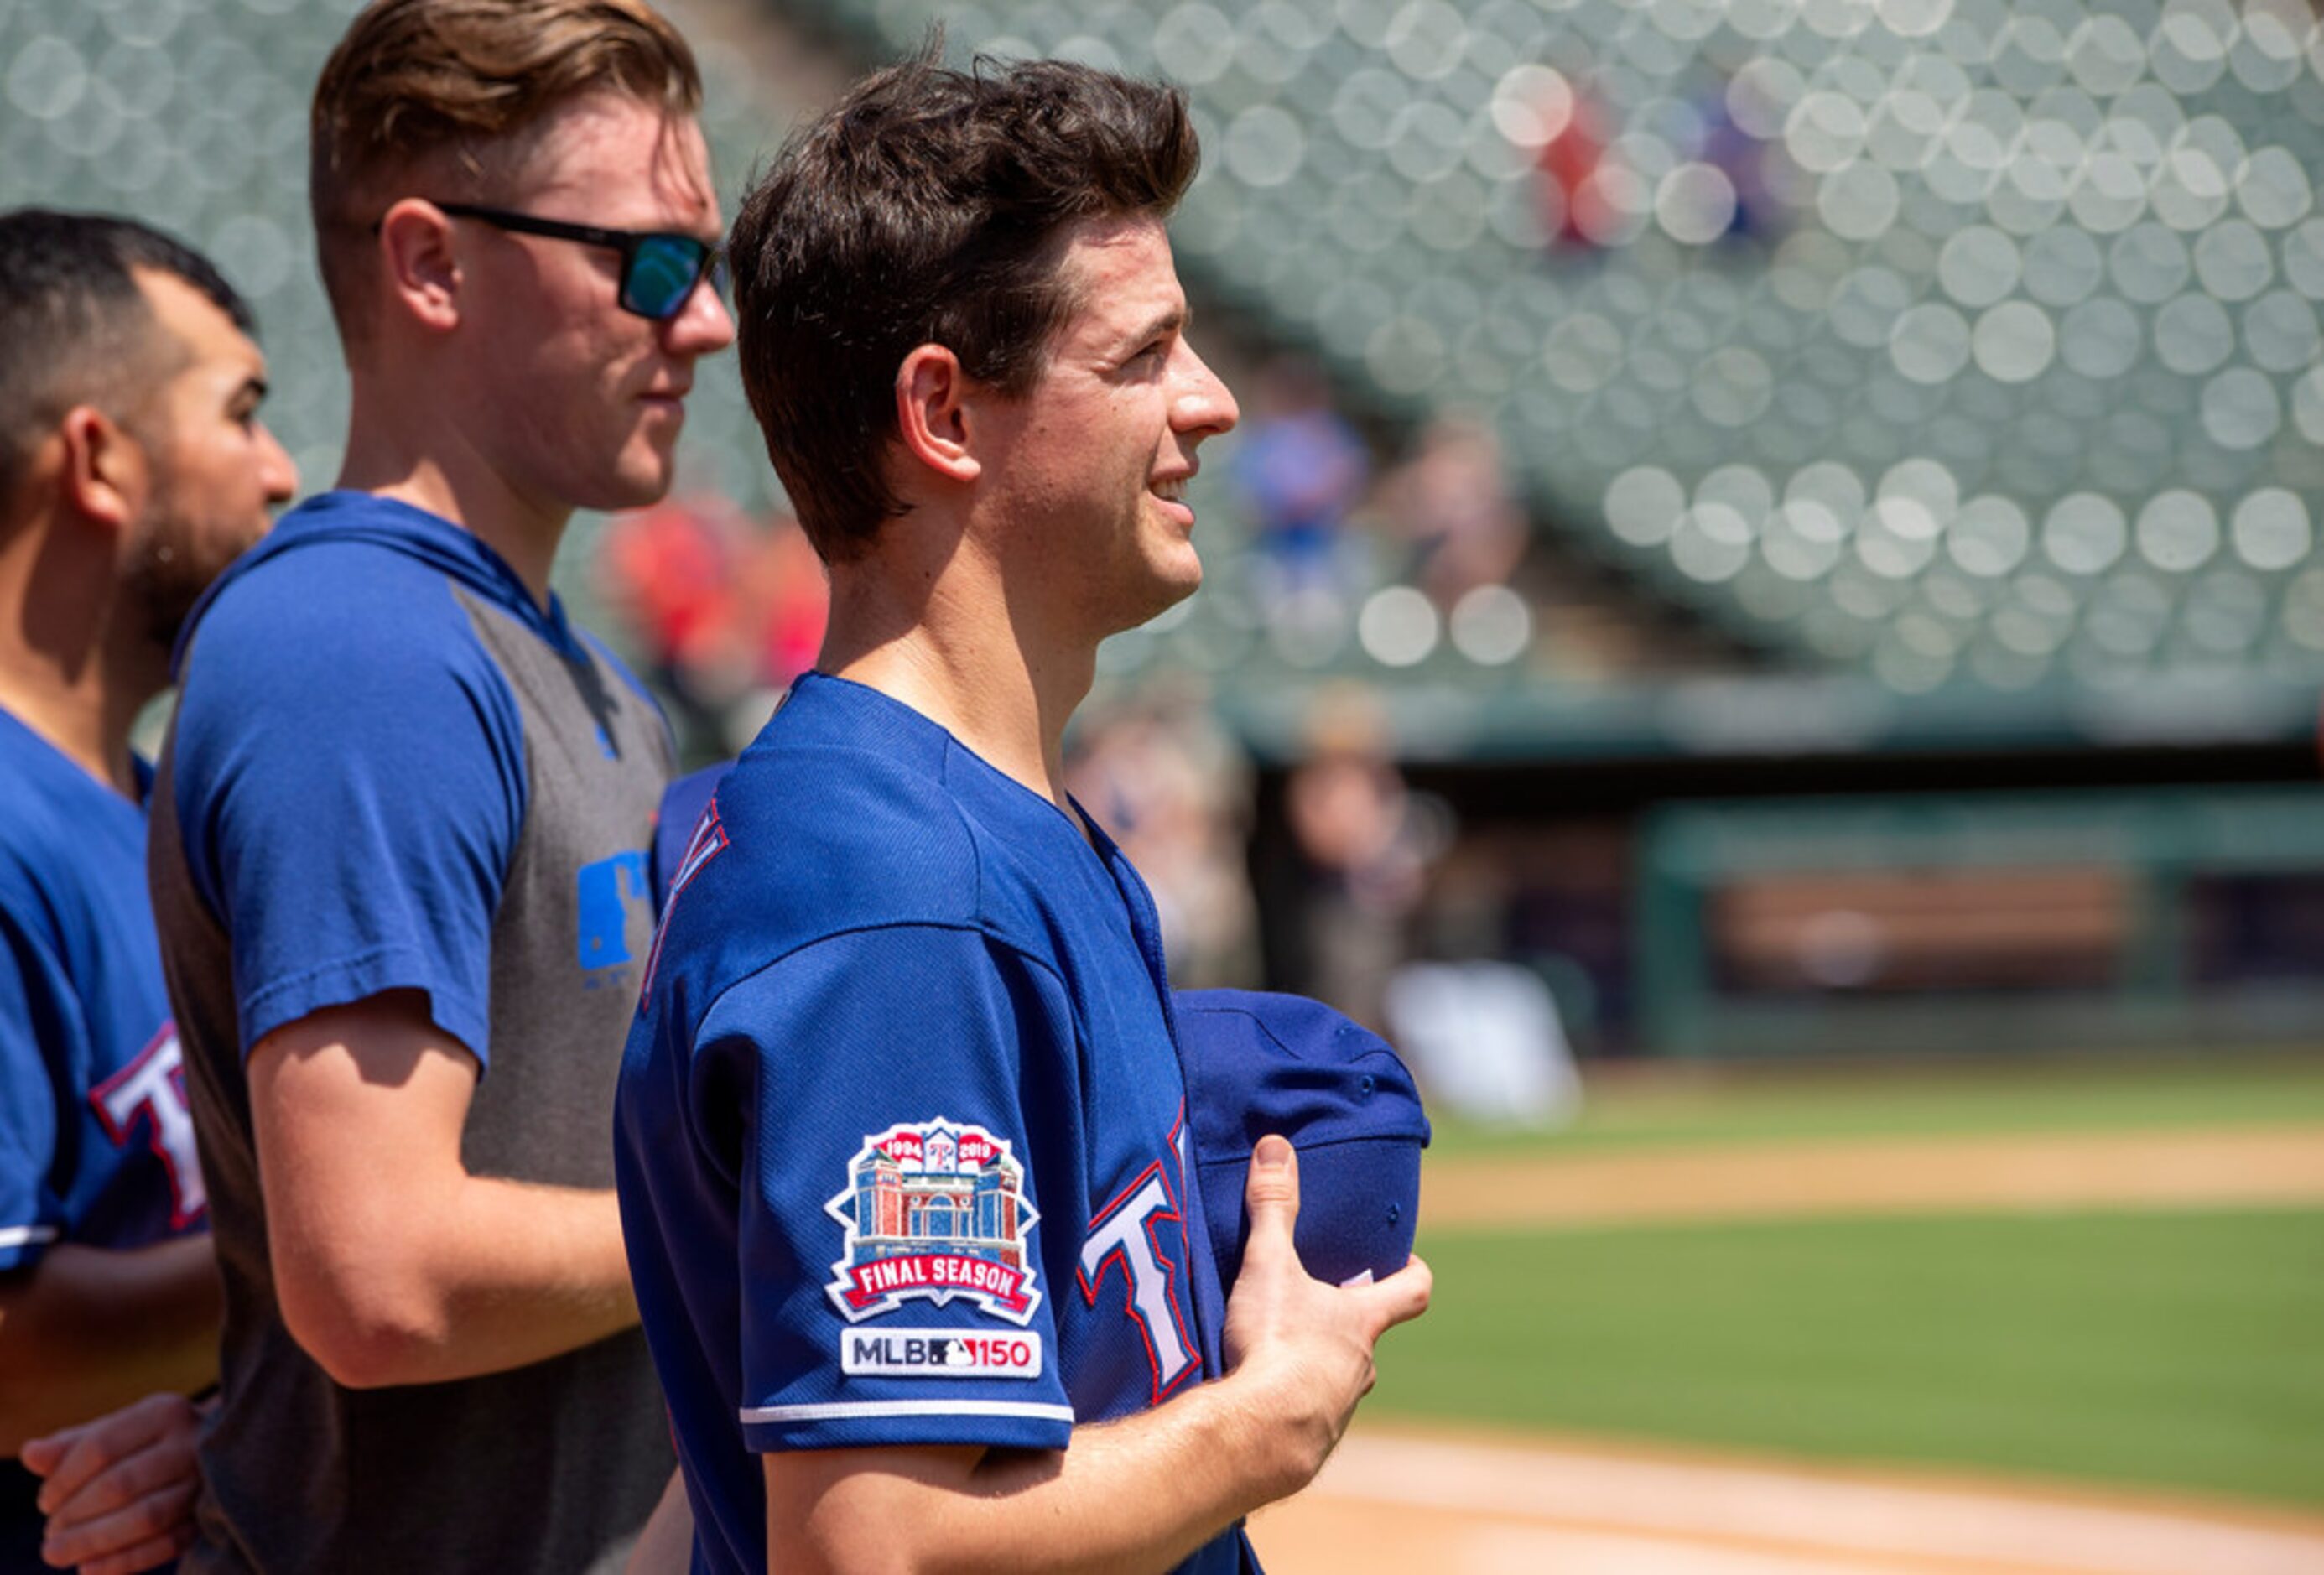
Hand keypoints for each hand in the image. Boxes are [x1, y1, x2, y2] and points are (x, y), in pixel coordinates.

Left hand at [17, 1391, 204, 1574]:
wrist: (212, 1455)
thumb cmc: (149, 1444)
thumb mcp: (115, 1433)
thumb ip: (71, 1446)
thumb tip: (30, 1453)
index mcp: (164, 1412)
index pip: (102, 1446)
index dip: (64, 1479)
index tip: (44, 1503)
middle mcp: (192, 1442)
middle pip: (122, 1484)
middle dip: (75, 1514)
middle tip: (49, 1534)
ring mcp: (207, 1481)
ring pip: (147, 1517)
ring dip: (94, 1541)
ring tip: (57, 1554)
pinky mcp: (211, 1516)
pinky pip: (168, 1544)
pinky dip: (125, 1561)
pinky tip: (90, 1569)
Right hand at [1219, 1135, 1430, 1494]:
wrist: (1262, 1435)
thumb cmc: (1278, 1345)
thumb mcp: (1270, 1267)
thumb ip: (1274, 1207)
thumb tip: (1276, 1145)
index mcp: (1362, 1321)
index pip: (1412, 1292)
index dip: (1413, 1274)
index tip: (1407, 1262)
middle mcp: (1361, 1366)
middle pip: (1368, 1338)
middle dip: (1347, 1321)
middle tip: (1316, 1302)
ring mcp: (1339, 1407)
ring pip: (1338, 1379)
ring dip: (1316, 1365)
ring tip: (1277, 1352)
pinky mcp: (1309, 1441)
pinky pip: (1306, 1415)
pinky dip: (1290, 1403)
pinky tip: (1259, 1397)